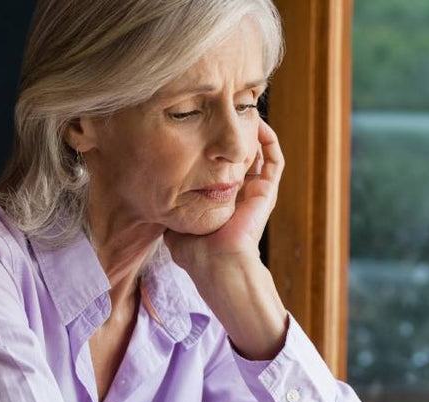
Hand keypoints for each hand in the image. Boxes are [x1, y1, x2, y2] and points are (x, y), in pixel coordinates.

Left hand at [164, 119, 283, 277]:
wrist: (218, 263)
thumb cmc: (196, 252)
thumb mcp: (176, 225)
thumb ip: (170, 209)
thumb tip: (154, 195)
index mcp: (221, 201)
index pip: (222, 168)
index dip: (216, 148)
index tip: (203, 128)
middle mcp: (241, 194)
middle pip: (242, 156)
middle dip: (235, 134)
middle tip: (226, 112)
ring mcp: (256, 192)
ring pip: (260, 155)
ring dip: (254, 133)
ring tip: (244, 111)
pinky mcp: (267, 192)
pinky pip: (274, 160)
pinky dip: (269, 140)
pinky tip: (258, 123)